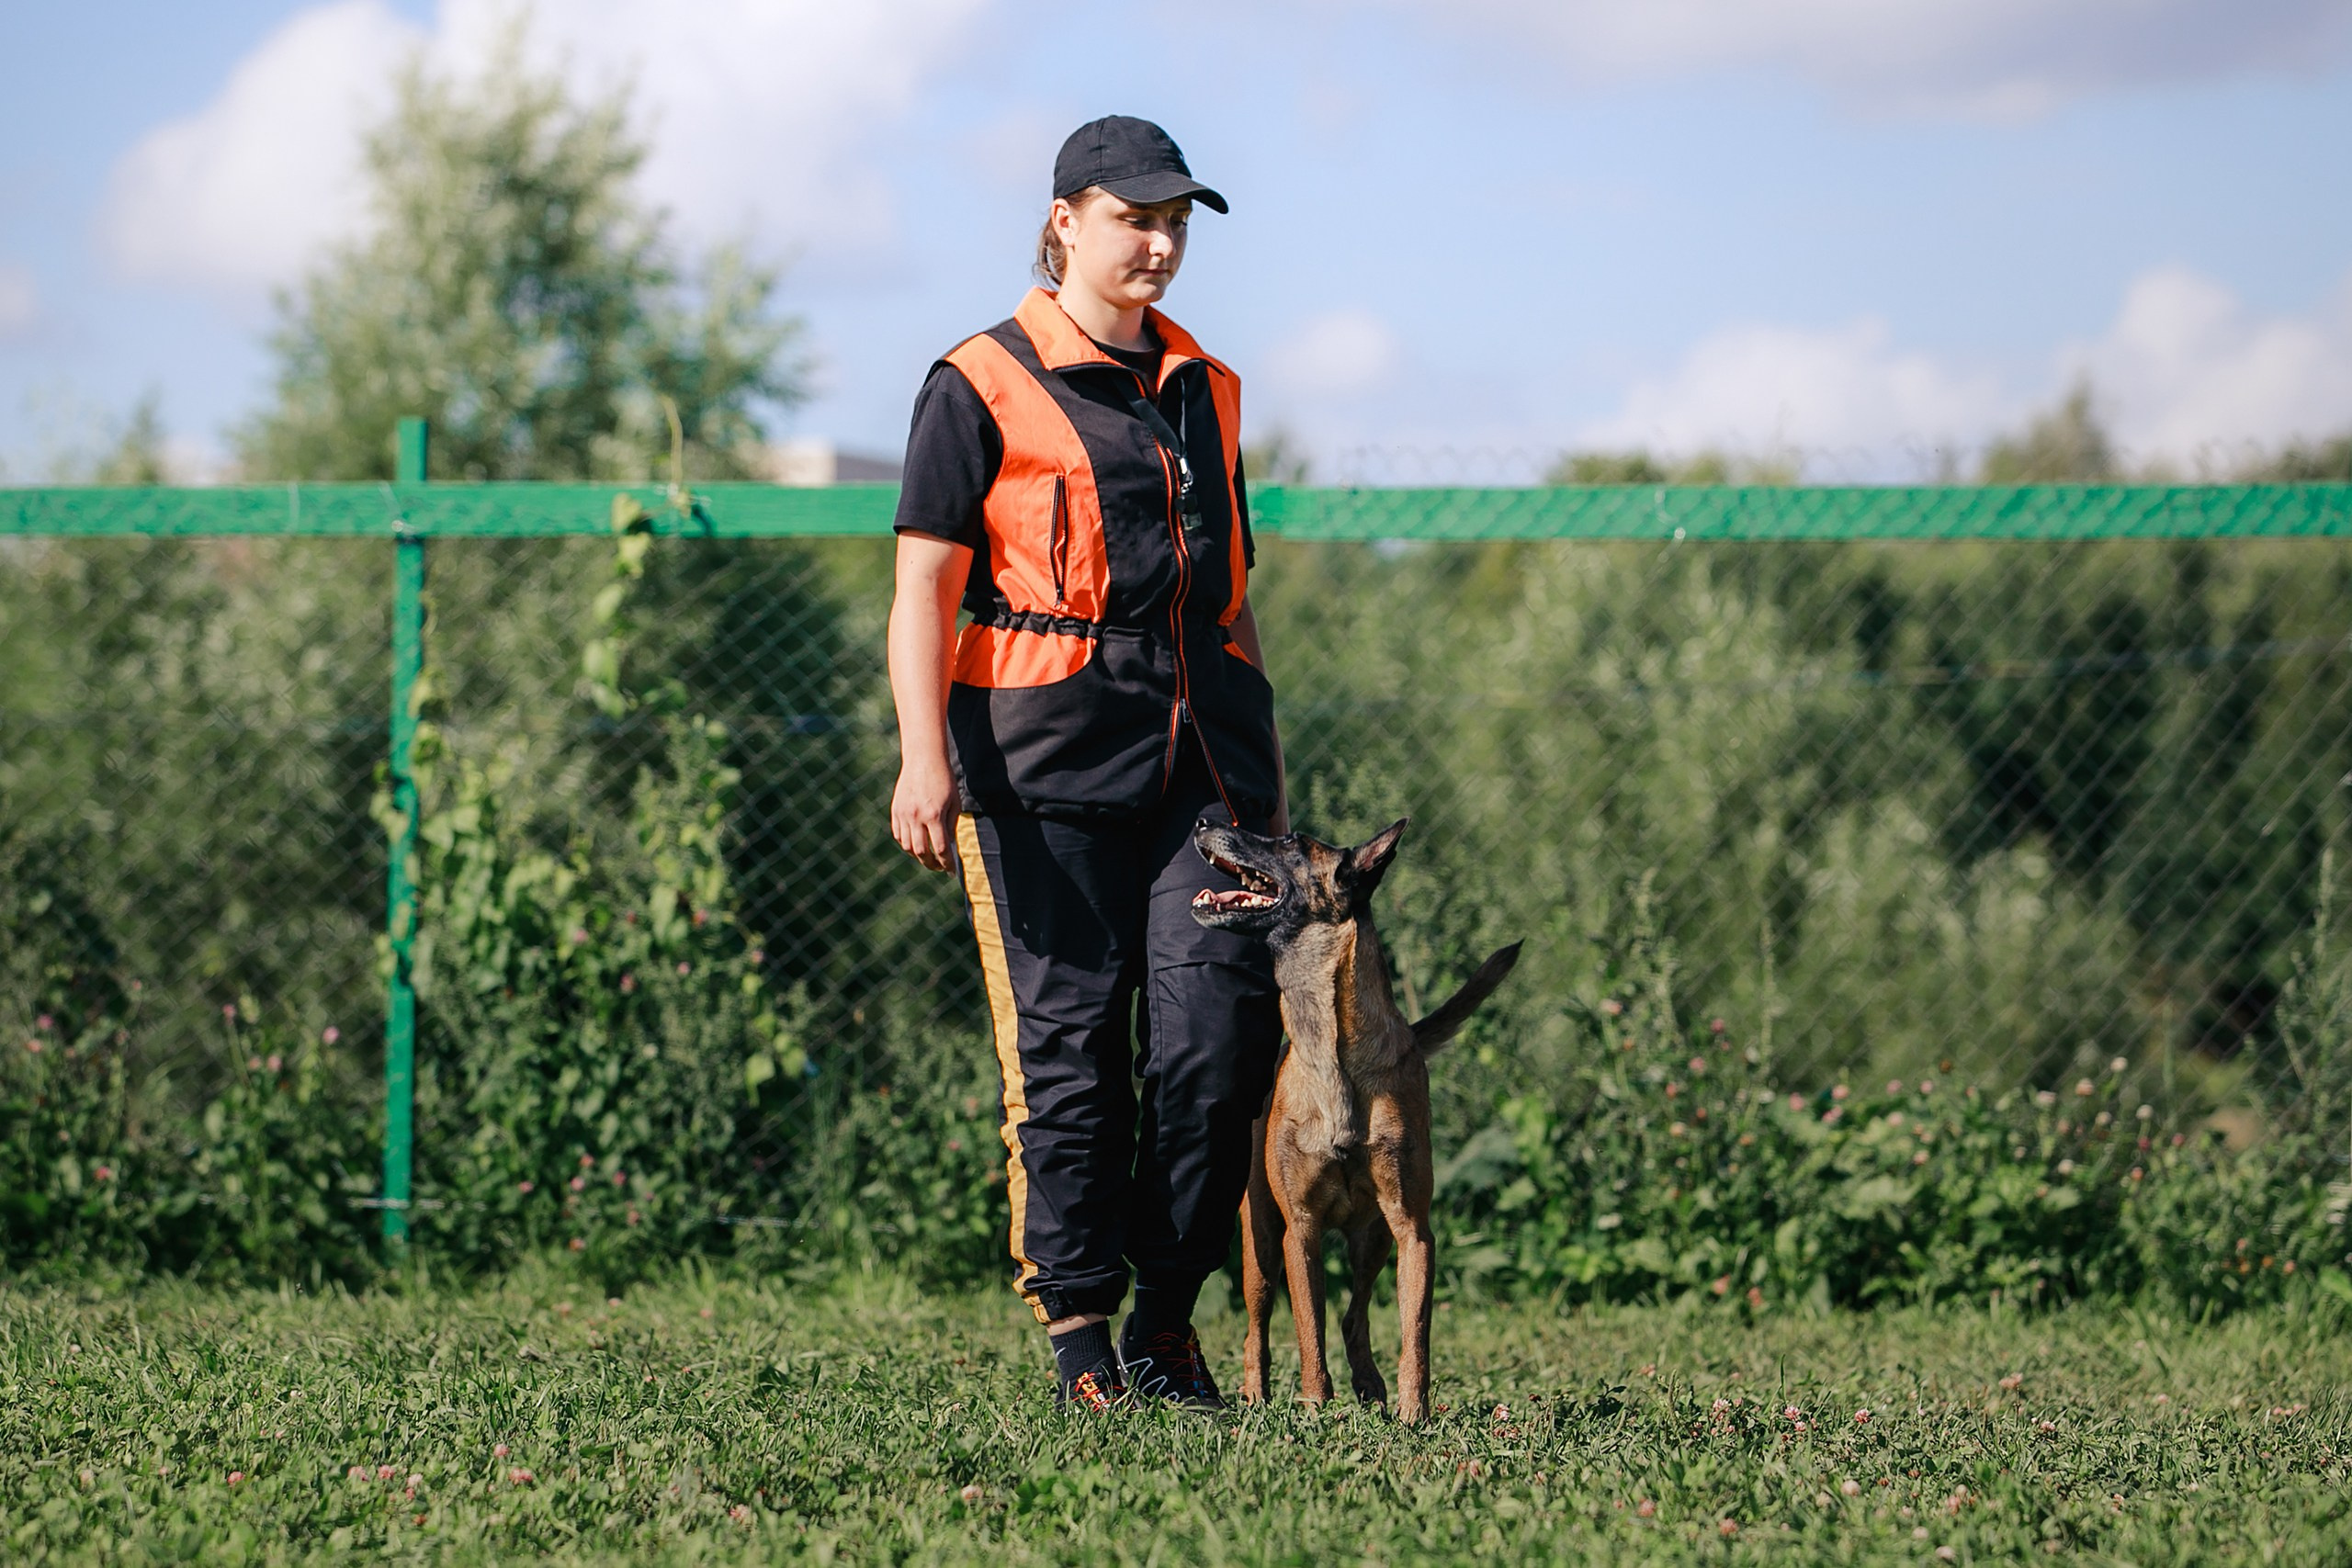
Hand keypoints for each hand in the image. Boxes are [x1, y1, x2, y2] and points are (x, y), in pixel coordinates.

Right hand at [891, 756, 960, 871]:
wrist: (923, 759)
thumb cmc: (943, 779)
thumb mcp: (954, 802)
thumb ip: (951, 825)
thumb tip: (948, 846)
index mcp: (934, 815)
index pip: (941, 849)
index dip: (947, 863)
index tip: (951, 871)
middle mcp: (916, 817)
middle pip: (921, 852)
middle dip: (931, 864)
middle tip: (939, 867)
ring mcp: (903, 814)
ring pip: (907, 846)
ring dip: (918, 855)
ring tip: (928, 856)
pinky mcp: (895, 810)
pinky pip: (899, 834)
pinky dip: (906, 843)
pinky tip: (916, 843)